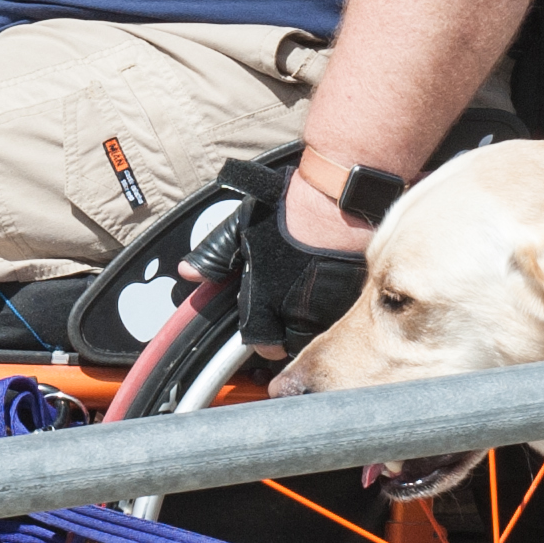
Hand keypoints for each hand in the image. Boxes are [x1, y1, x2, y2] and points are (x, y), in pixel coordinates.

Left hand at [216, 155, 370, 357]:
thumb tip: (189, 271)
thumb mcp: (241, 228)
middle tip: (287, 305)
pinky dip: (338, 306)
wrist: (337, 195)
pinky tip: (330, 284)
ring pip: (319, 333)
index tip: (264, 326)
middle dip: (288, 329)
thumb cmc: (290, 208)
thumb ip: (213, 256)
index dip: (262, 337)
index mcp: (265, 301)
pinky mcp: (354, 300)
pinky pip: (344, 315)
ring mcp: (329, 309)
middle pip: (293, 344)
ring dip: (313, 321)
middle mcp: (297, 313)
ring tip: (310, 294)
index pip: (262, 346)